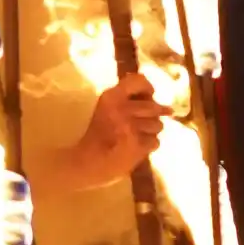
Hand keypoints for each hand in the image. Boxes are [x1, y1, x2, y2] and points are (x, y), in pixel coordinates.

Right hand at [68, 73, 173, 188]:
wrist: (85, 163)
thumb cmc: (94, 136)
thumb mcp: (104, 109)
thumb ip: (125, 99)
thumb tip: (152, 97)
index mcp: (110, 97)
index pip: (139, 80)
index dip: (148, 88)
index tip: (148, 96)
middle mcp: (122, 109)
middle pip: (153, 106)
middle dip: (153, 116)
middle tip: (144, 123)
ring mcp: (131, 128)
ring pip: (158, 125)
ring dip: (151, 132)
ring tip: (137, 137)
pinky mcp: (137, 145)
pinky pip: (155, 142)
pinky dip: (148, 146)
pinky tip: (136, 148)